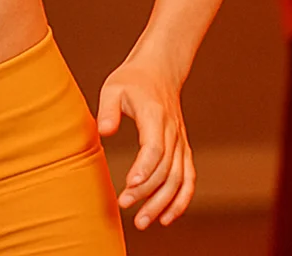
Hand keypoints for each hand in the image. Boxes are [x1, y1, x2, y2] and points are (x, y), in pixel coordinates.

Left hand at [97, 56, 193, 229]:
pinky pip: (188, 178)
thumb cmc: (132, 80)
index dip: (144, 168)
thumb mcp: (113, 87)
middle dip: (146, 191)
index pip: (154, 148)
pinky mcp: (182, 149)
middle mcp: (172, 132)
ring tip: (144, 222)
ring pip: (178, 179)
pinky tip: (166, 217)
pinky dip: (181, 199)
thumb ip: (108, 109)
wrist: (159, 71)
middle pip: (165, 169)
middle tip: (125, 205)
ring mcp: (180, 142)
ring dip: (163, 203)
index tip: (130, 184)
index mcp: (155, 116)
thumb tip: (103, 131)